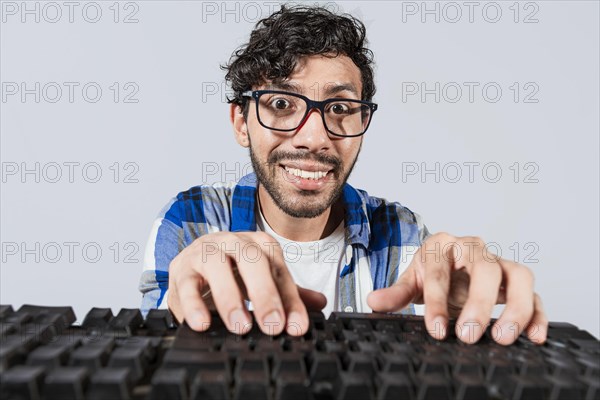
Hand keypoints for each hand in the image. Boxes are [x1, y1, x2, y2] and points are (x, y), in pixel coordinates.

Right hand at [167, 231, 325, 335]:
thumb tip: (320, 303)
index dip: (289, 299)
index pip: (279, 269)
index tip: (296, 326)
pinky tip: (202, 324)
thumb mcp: (262, 282)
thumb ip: (288, 293)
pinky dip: (193, 306)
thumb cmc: (233, 274)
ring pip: (217, 267)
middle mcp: (233, 242)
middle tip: (272, 325)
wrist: (193, 268)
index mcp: (258, 244)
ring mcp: (205, 252)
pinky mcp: (181, 269)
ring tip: (240, 326)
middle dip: (264, 294)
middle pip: (252, 260)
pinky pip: (185, 285)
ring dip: (230, 299)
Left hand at [367, 233, 547, 344]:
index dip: (437, 301)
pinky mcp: (516, 281)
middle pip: (485, 269)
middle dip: (478, 303)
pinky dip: (537, 313)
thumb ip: (395, 293)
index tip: (435, 329)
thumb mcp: (411, 281)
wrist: (449, 268)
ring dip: (516, 307)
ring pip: (519, 275)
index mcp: (442, 245)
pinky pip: (535, 293)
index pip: (440, 271)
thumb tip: (374, 301)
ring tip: (503, 337)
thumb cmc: (432, 272)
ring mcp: (499, 263)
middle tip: (469, 335)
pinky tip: (533, 336)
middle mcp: (474, 249)